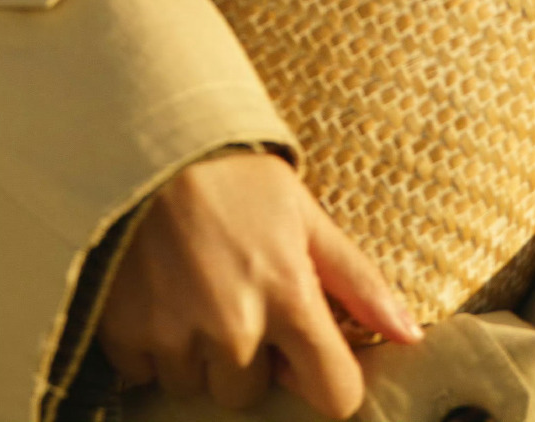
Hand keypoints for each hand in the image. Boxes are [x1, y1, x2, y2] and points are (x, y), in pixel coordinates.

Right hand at [99, 152, 419, 416]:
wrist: (140, 138)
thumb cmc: (229, 171)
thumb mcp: (302, 211)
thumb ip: (357, 279)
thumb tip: (410, 335)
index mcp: (288, 296)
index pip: (335, 395)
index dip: (322, 374)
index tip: (300, 345)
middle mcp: (235, 328)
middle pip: (251, 393)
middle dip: (246, 356)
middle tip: (230, 289)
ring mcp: (176, 335)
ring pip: (197, 385)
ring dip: (196, 351)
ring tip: (189, 284)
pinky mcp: (124, 335)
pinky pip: (147, 372)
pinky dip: (150, 344)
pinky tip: (154, 290)